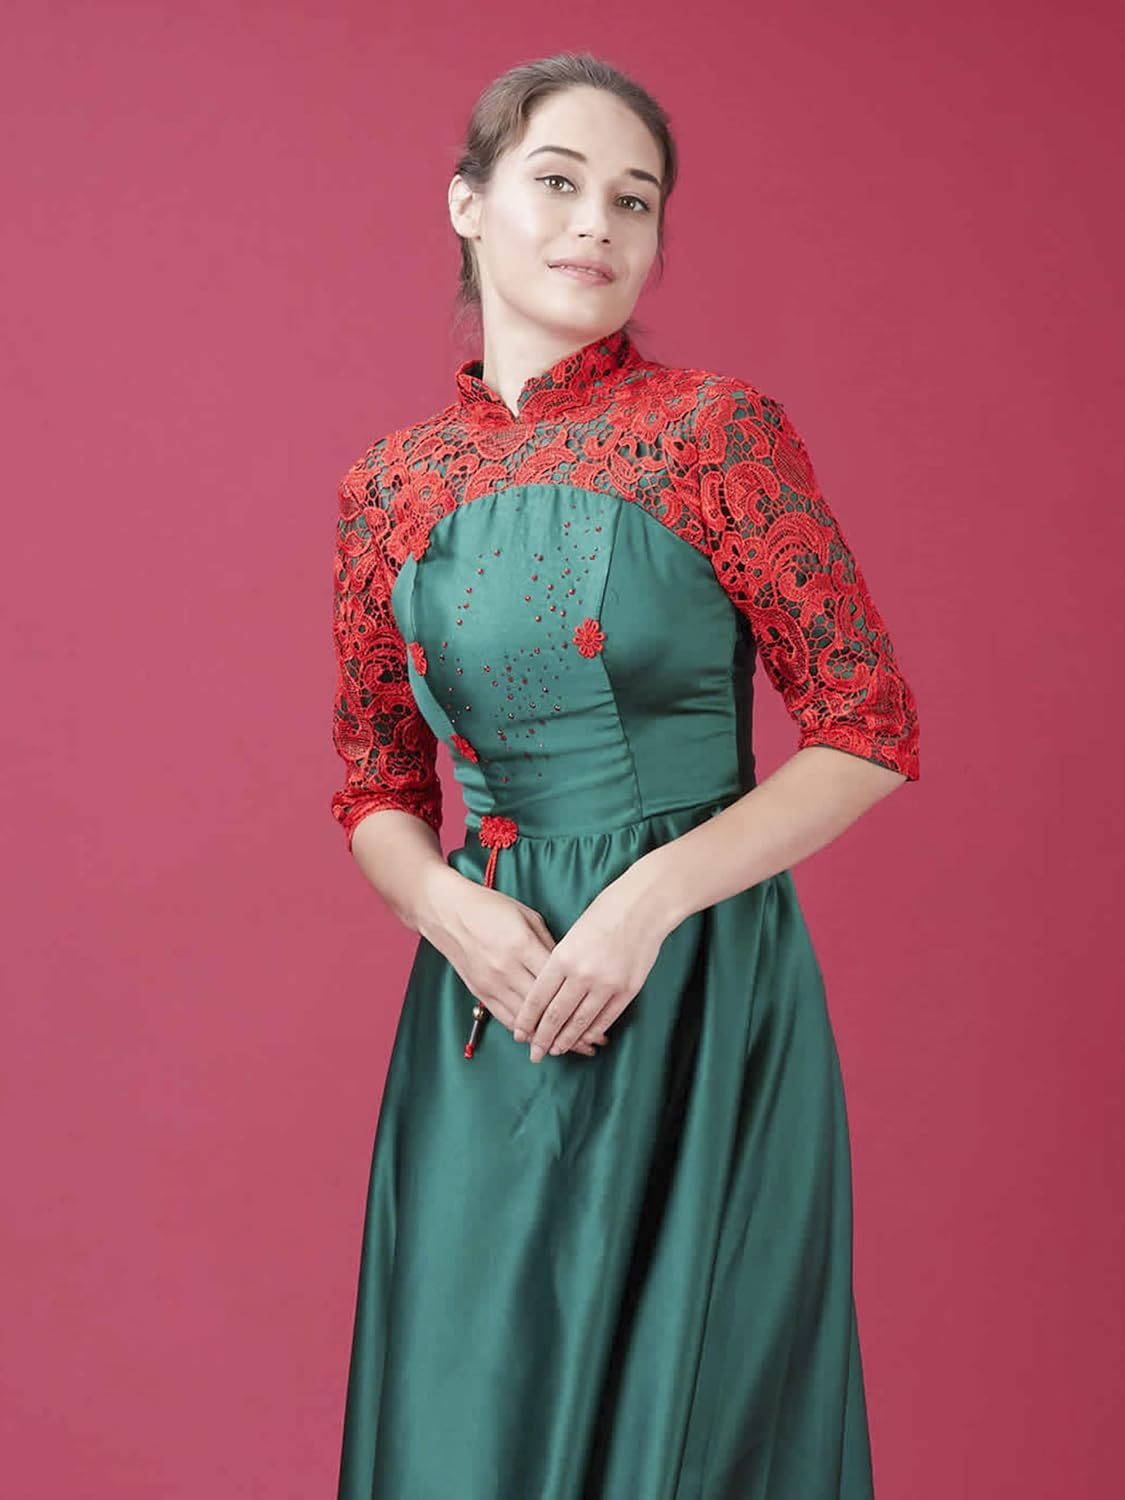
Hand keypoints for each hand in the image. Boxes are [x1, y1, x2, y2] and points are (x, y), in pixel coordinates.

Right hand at [417, 867, 610, 1056]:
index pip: (556, 982)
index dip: (578, 1004)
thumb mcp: (528, 917)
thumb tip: (569, 971)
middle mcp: (506, 968)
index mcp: (522, 945)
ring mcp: (491, 983)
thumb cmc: (491, 907)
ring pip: (525, 1020)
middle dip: (569, 1029)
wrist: (448, 911)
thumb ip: (549, 945)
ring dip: (549, 1037)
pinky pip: (505, 1018)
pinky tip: (540, 1039)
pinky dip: (524, 1031)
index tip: (598, 1017)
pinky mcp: (480, 992)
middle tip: (592, 1045)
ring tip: (571, 1049)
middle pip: (544, 1008)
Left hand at [509, 861, 670, 1060]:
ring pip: (580, 1022)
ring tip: (555, 1050)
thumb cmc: (604, 913)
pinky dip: (591, 1032)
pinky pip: (604, 1019)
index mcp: (563, 957)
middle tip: (534, 1053)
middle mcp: (582, 974)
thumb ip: (558, 964)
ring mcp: (606, 985)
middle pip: (555, 1016)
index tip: (519, 1034)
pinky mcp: (627, 991)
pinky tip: (583, 1039)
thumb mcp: (570, 934)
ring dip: (566, 1040)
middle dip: (542, 1038)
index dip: (527, 1020)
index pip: (538, 998)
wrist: (642, 907)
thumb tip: (545, 995)